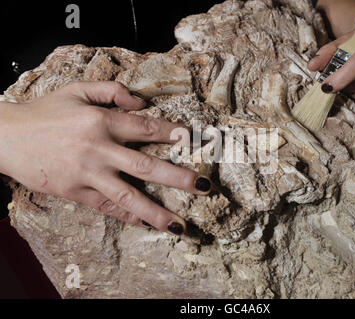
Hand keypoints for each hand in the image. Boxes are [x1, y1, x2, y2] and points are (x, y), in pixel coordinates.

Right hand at [0, 81, 211, 234]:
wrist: (6, 136)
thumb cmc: (46, 111)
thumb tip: (142, 102)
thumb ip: (111, 90)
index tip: (196, 141)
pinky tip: (147, 224)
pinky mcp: (75, 192)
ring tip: (180, 225)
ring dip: (157, 212)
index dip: (174, 134)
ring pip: (128, 196)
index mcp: (101, 121)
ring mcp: (87, 174)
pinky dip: (127, 216)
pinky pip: (106, 207)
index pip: (146, 129)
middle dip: (179, 177)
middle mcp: (98, 149)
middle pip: (146, 166)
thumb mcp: (77, 89)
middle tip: (205, 187)